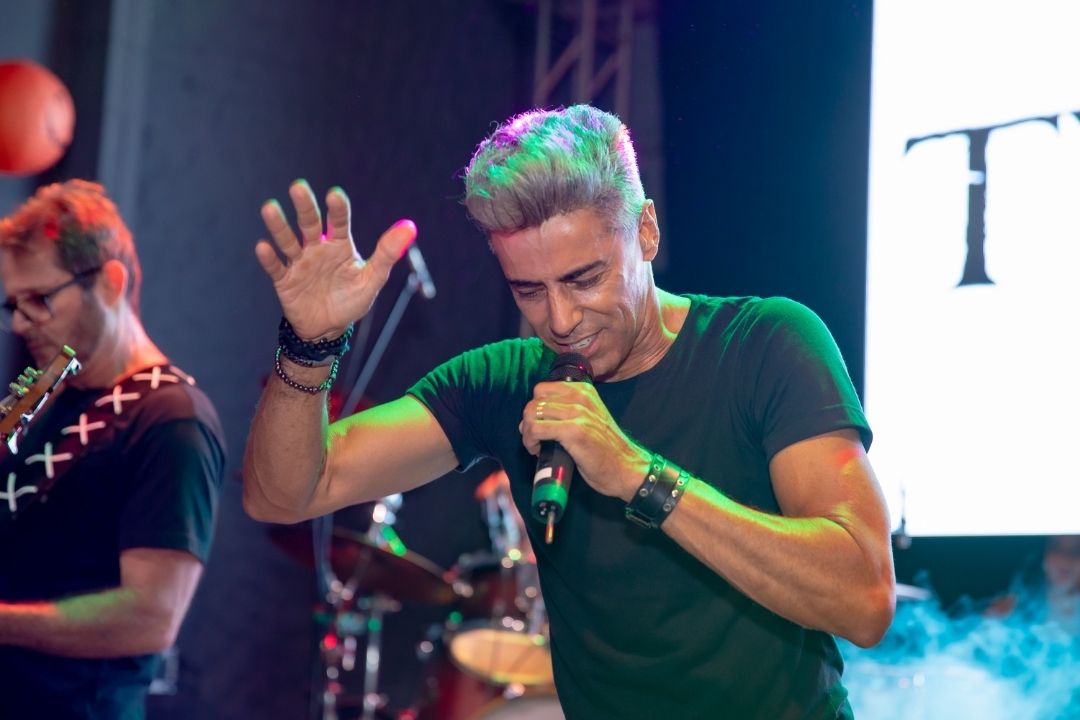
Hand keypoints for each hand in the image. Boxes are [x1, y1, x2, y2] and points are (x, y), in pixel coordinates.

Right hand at [255, 180, 416, 339]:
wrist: (328, 328)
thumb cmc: (351, 299)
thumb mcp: (372, 278)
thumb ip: (387, 253)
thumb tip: (410, 227)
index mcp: (340, 245)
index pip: (340, 222)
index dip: (337, 209)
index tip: (335, 195)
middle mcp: (317, 248)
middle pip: (309, 224)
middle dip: (305, 206)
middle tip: (298, 187)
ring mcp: (299, 263)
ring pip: (288, 241)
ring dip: (279, 226)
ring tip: (270, 208)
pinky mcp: (285, 280)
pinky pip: (276, 267)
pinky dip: (269, 258)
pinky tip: (263, 247)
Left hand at [519, 381, 650, 501]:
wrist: (626, 467)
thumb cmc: (606, 448)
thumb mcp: (590, 417)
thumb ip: (569, 409)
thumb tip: (536, 414)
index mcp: (584, 390)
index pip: (542, 389)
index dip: (535, 408)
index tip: (539, 425)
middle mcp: (580, 397)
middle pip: (534, 401)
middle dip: (527, 421)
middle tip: (534, 438)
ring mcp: (577, 413)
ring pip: (531, 414)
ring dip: (526, 433)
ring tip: (535, 445)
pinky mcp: (573, 431)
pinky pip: (536, 429)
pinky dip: (530, 441)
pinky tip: (537, 451)